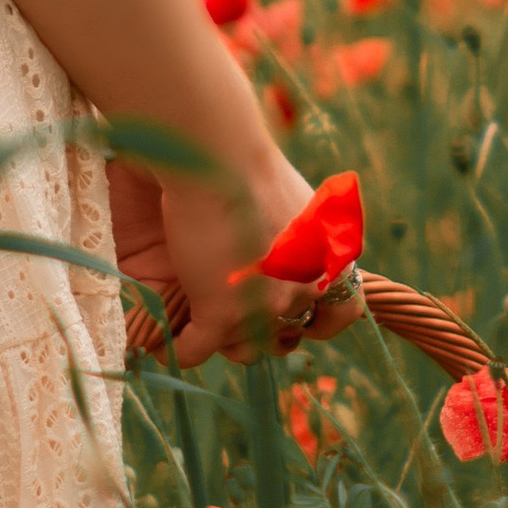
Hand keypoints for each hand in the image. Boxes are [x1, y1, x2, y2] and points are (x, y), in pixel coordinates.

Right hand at [109, 150, 365, 368]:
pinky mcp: (220, 315)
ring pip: (246, 351)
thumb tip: (284, 251)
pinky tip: (166, 342)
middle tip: (243, 316)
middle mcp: (303, 290)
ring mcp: (263, 308)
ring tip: (204, 330)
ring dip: (226, 343)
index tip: (296, 305)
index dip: (318, 314)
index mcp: (328, 261)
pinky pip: (196, 351)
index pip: (342, 312)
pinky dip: (180, 348)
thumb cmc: (247, 162)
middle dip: (268, 332)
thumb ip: (300, 235)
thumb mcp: (296, 201)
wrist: (215, 155)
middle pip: (290, 336)